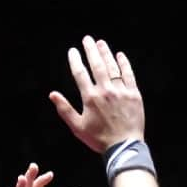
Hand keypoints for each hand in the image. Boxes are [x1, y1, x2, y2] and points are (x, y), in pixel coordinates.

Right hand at [50, 35, 143, 152]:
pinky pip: (128, 75)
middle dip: (91, 50)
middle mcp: (105, 91)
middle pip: (97, 65)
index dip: (75, 60)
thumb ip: (65, 109)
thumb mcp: (77, 127)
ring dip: (106, 53)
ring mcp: (121, 91)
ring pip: (112, 67)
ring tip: (101, 43)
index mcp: (90, 98)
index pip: (80, 74)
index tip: (72, 51)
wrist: (124, 147)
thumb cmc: (99, 139)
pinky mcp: (134, 95)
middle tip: (87, 39)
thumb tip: (52, 94)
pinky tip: (119, 55)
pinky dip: (124, 64)